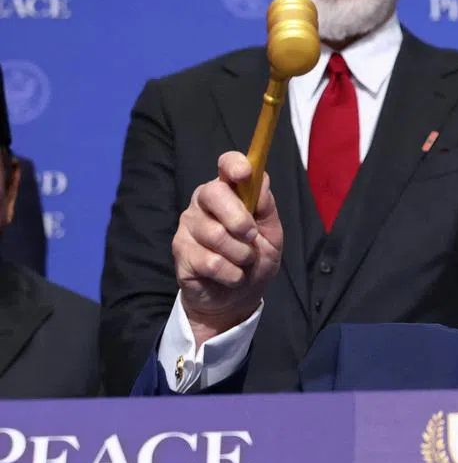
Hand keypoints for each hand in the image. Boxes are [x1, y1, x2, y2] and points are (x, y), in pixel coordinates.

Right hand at [172, 151, 282, 347]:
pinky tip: (231, 275)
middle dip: (239, 219)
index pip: (226, 164)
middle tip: (251, 236)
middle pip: (215, 193)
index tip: (245, 174)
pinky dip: (231, 273)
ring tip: (244, 261)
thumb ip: (266, 207)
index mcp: (230, 190)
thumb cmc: (256, 258)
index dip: (235, 165)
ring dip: (241, 254)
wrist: (236, 298)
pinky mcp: (180, 252)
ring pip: (216, 233)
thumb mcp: (272, 233)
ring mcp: (188, 226)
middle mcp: (204, 202)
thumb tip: (261, 181)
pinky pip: (210, 261)